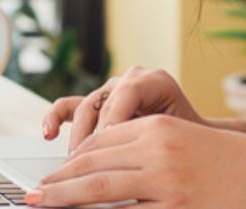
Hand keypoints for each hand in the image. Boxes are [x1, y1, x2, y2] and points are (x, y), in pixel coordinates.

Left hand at [26, 115, 245, 207]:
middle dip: (59, 181)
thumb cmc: (232, 165)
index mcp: (159, 129)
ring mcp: (166, 185)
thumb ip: (145, 150)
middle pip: (93, 165)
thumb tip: (98, 167)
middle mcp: (159, 152)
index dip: (73, 160)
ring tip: (43, 205)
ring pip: (101, 192)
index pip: (102, 141)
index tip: (53, 173)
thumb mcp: (185, 143)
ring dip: (67, 200)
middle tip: (33, 194)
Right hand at [41, 66, 203, 151]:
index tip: (110, 146)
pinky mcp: (94, 104)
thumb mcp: (179, 143)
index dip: (116, 120)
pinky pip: (69, 107)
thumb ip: (156, 146)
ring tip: (74, 162)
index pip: (128, 93)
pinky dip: (56, 118)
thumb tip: (136, 165)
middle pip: (104, 104)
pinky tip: (49, 134)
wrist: (196, 143)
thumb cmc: (191, 145)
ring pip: (84, 107)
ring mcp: (109, 91)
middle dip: (94, 136)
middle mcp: (129, 80)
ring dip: (78, 137)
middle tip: (88, 165)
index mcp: (155, 81)